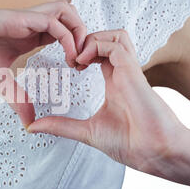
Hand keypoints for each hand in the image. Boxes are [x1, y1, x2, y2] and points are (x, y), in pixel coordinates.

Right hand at [0, 0, 85, 125]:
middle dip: (84, 39)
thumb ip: (18, 99)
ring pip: (67, 12)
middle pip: (70, 19)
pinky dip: (67, 37)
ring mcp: (26, 19)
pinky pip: (54, 21)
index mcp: (28, 37)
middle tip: (83, 64)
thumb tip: (31, 123)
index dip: (74, 49)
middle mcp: (31, 25)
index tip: (76, 70)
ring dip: (79, 33)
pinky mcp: (20, 18)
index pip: (62, 34)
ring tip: (77, 59)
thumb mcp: (0, 83)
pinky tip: (67, 56)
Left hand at [28, 29, 186, 174]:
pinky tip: (82, 63)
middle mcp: (122, 72)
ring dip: (92, 39)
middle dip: (85, 39)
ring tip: (76, 58)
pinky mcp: (134, 72)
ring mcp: (129, 70)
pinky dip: (96, 46)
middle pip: (109, 37)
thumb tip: (33, 127)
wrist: (156, 153)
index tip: (68, 64)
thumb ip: (61, 126)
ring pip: (115, 35)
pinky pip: (116, 45)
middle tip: (69, 58)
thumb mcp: (86, 131)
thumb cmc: (130, 143)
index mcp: (114, 80)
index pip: (100, 51)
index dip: (82, 50)